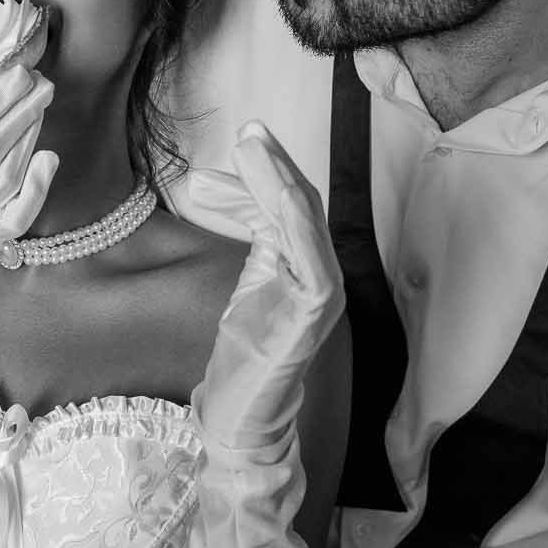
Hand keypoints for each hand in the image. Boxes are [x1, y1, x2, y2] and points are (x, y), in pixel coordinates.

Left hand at [189, 120, 344, 449]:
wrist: (242, 416)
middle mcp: (322, 274)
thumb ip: (253, 238)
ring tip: (248, 148)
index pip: (291, 205)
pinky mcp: (312, 315)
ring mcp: (322, 295)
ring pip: (306, 224)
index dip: (269, 170)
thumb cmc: (245, 354)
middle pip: (303, 204)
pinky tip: (279, 195)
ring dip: (279, 181)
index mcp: (307, 265)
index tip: (241, 141)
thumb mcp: (246, 282)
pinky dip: (296, 224)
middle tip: (246, 131)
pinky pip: (310, 261)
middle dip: (275, 164)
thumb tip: (225, 188)